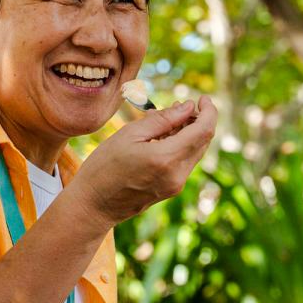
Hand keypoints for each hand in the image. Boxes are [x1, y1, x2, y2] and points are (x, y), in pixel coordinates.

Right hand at [70, 96, 218, 228]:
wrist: (93, 205)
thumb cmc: (104, 166)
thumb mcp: (129, 134)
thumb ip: (163, 119)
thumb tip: (188, 106)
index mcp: (166, 158)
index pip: (204, 130)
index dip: (209, 111)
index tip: (203, 98)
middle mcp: (177, 174)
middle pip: (203, 141)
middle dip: (198, 120)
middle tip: (181, 105)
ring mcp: (176, 185)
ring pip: (195, 152)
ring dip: (189, 133)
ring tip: (167, 119)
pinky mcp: (171, 190)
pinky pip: (184, 163)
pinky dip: (180, 146)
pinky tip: (163, 137)